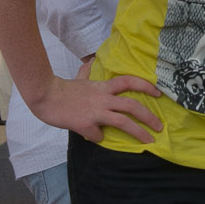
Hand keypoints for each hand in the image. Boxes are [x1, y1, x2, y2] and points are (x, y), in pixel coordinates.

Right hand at [30, 74, 166, 142]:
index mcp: (102, 87)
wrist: (45, 96)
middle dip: (149, 117)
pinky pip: (98, 136)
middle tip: (160, 127)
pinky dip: (100, 138)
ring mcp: (95, 112)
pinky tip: (97, 138)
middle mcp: (103, 99)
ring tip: (149, 140)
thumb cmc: (61, 89)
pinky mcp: (85, 125)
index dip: (146, 86)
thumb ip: (87, 72)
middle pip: (132, 105)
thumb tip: (89, 62)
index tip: (158, 93)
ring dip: (139, 132)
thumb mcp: (79, 78)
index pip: (129, 82)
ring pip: (123, 122)